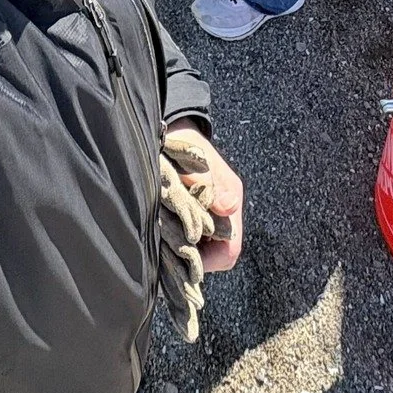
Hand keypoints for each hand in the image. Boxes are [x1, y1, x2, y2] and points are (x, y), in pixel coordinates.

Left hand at [165, 126, 243, 274]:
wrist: (175, 132)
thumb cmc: (188, 145)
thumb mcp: (201, 160)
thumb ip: (212, 185)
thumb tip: (229, 207)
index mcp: (230, 204)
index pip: (228, 251)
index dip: (209, 260)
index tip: (184, 254)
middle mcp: (222, 217)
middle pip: (214, 255)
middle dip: (193, 256)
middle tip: (168, 246)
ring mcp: (208, 218)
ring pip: (201, 249)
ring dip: (183, 246)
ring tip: (163, 235)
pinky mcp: (193, 218)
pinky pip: (189, 239)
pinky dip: (177, 237)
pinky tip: (162, 228)